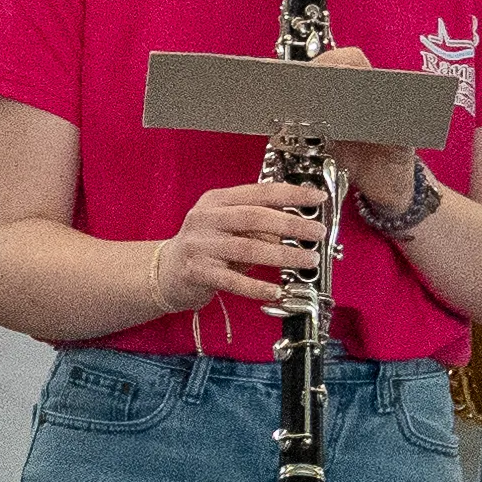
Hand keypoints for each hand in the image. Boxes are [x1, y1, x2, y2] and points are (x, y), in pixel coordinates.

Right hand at [161, 169, 337, 311]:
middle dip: (291, 224)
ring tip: (307, 259)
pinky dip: (257, 286)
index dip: (291, 194)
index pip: (259, 192)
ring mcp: (200, 245)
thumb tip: (297, 226)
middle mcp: (206, 219)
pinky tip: (276, 290)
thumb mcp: (227, 226)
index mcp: (216, 200)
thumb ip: (257, 224)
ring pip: (248, 248)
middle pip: (254, 217)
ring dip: (283, 255)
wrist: (165, 271)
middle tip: (317, 232)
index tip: (317, 198)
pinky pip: (232, 281)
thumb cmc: (205, 246)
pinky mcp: (197, 272)